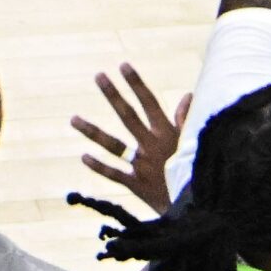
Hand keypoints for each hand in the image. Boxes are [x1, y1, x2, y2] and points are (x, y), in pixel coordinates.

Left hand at [72, 64, 183, 214]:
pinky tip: (83, 156)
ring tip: (73, 119)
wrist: (197, 205)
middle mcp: (152, 145)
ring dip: (92, 131)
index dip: (136, 84)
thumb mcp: (194, 143)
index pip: (150, 103)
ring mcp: (142, 164)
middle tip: (98, 76)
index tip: (123, 66)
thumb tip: (188, 95)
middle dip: (113, 95)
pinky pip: (114, 173)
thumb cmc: (197, 171)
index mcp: (167, 134)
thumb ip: (186, 119)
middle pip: (128, 116)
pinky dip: (99, 166)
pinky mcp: (136, 184)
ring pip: (113, 145)